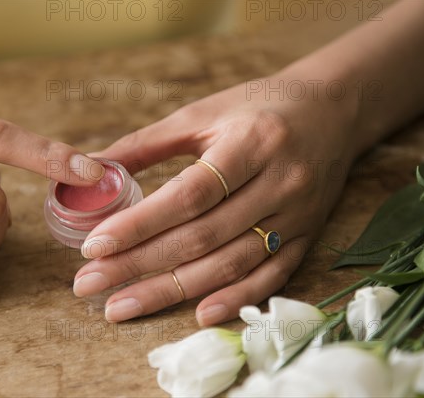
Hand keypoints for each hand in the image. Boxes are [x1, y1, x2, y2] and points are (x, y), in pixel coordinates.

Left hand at [73, 71, 360, 325]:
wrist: (333, 110)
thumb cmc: (259, 107)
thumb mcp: (203, 112)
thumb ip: (148, 143)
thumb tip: (93, 168)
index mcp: (251, 143)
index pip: (189, 194)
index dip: (140, 223)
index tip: (94, 245)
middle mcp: (279, 183)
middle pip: (203, 236)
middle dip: (140, 265)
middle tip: (89, 283)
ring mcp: (297, 215)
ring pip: (230, 264)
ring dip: (173, 291)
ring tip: (121, 305)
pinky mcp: (308, 236)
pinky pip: (272, 276)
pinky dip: (235, 299)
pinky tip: (197, 316)